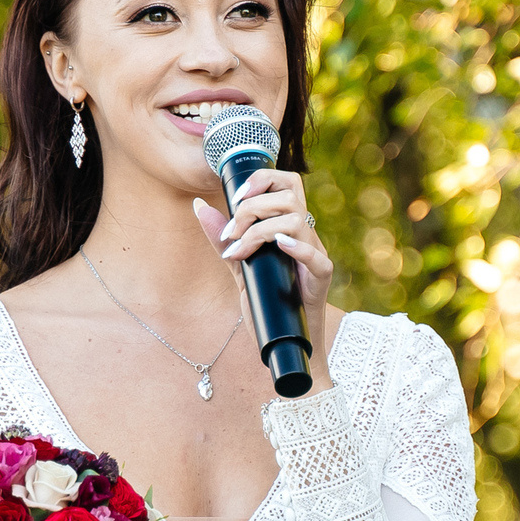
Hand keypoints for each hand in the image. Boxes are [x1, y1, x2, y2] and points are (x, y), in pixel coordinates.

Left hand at [192, 168, 333, 320]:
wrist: (285, 340)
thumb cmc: (268, 301)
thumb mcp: (240, 267)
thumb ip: (223, 240)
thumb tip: (199, 206)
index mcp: (289, 227)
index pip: (287, 183)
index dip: (263, 180)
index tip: (236, 199)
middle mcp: (304, 236)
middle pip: (291, 196)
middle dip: (254, 207)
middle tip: (232, 231)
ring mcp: (315, 255)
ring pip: (297, 221)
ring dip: (262, 229)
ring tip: (242, 248)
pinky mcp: (321, 279)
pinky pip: (317, 257)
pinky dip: (298, 249)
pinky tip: (278, 246)